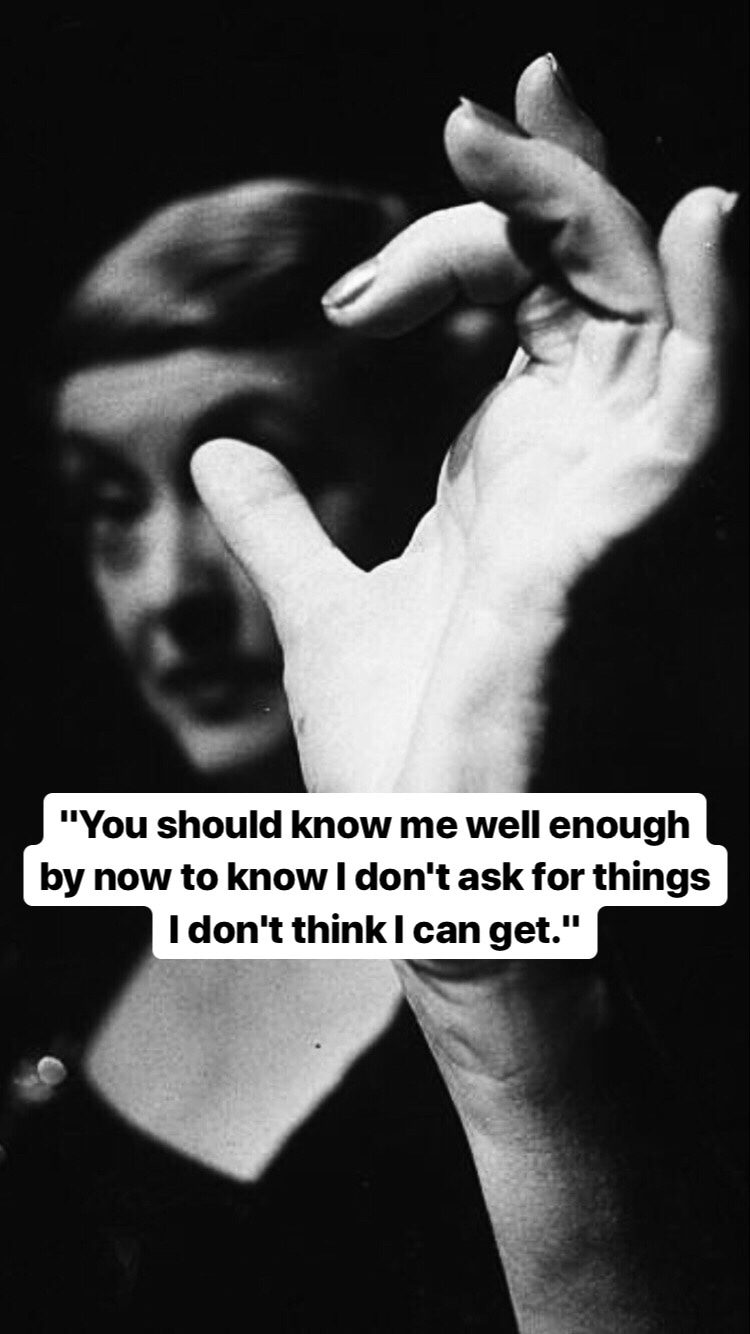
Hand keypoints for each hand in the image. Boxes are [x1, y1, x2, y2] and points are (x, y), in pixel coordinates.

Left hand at [193, 58, 734, 794]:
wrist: (432, 878)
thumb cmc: (400, 761)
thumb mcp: (324, 609)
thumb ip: (283, 522)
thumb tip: (220, 451)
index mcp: (510, 468)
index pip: (527, 299)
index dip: (476, 233)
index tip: (358, 280)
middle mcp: (574, 463)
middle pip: (591, 270)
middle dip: (537, 178)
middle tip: (462, 114)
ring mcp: (610, 492)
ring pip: (643, 301)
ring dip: (583, 200)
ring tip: (498, 126)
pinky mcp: (628, 536)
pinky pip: (702, 400)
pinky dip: (717, 308)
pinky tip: (708, 214)